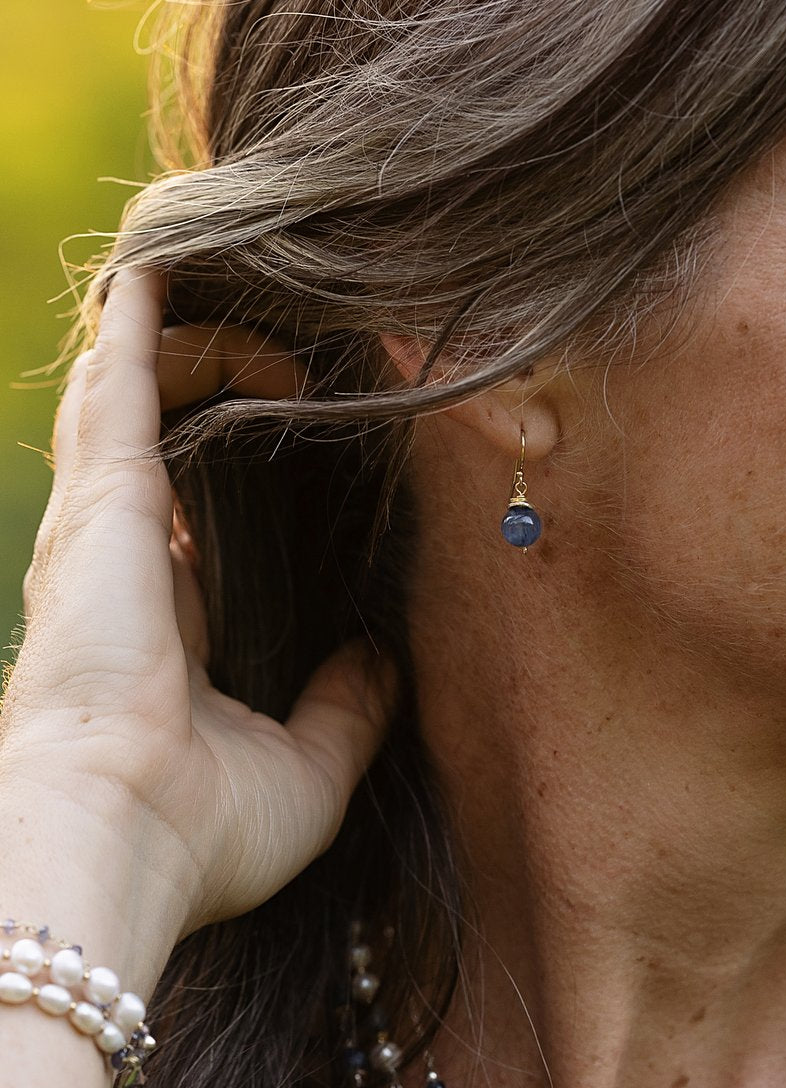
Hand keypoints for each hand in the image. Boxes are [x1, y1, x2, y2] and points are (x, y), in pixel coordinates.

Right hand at [0, 267, 398, 947]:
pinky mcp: (104, 488)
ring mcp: (102, 520)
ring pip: (133, 387)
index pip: (191, 512)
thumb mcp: (309, 769)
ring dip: (185, 333)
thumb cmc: (201, 829)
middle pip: (159, 434)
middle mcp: (121, 563)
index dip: (227, 464)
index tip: (287, 429)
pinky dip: (146, 308)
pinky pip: (122, 368)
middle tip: (285, 349)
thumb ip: (349, 708)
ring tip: (239, 281)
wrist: (121, 834)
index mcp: (164, 625)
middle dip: (212, 379)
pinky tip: (177, 253)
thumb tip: (381, 659)